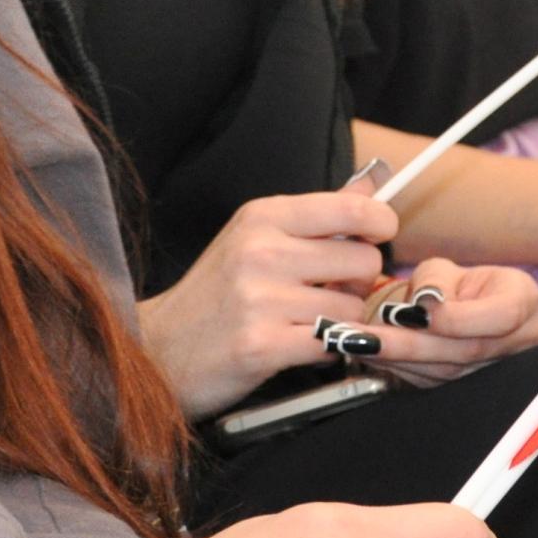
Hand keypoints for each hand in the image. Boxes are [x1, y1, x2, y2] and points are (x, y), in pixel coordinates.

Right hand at [139, 191, 399, 417]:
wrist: (157, 348)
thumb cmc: (214, 293)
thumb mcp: (256, 237)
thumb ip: (318, 215)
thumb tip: (373, 189)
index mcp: (262, 216)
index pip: (352, 210)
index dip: (380, 226)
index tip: (376, 239)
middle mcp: (261, 251)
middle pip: (363, 261)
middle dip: (359, 282)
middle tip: (333, 291)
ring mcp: (260, 300)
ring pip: (351, 308)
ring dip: (342, 320)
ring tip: (310, 321)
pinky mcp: (262, 346)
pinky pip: (332, 343)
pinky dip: (329, 347)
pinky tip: (304, 344)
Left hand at [365, 258, 537, 386]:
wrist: (462, 314)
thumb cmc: (457, 286)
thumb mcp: (445, 269)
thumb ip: (435, 281)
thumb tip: (422, 305)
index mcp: (525, 300)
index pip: (502, 315)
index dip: (457, 318)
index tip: (414, 313)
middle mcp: (522, 341)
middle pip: (467, 350)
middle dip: (409, 344)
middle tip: (361, 338)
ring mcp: (501, 372)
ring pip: (449, 373)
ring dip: (398, 361)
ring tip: (356, 346)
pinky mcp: (474, 392)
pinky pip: (436, 384)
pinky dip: (401, 372)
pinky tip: (371, 360)